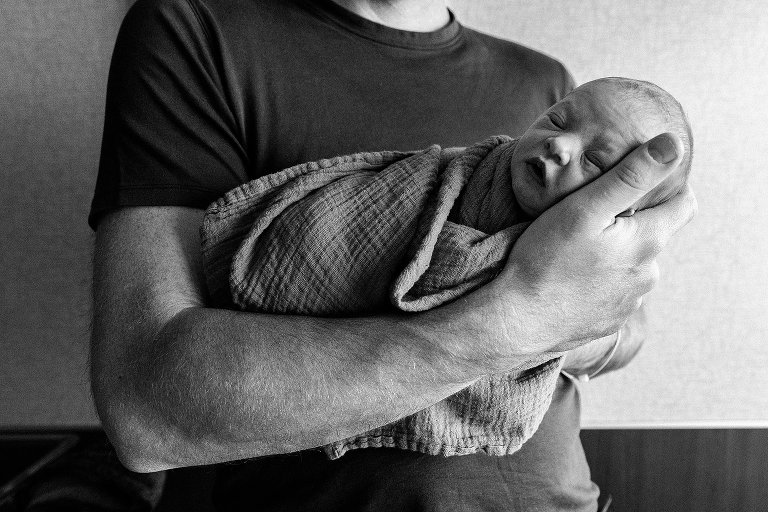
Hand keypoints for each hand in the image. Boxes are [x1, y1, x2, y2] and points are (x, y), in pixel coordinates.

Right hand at [476, 133, 695, 366]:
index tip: (638, 180)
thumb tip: (672, 144)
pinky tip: (572, 277)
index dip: (666, 186)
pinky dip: (601, 281)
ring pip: (633, 265)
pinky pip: (614, 292)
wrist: (518, 320)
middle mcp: (648, 274)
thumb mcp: (586, 207)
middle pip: (653, 235)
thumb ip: (632, 174)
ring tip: (578, 247)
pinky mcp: (610, 321)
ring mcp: (630, 302)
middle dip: (633, 221)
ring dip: (616, 253)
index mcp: (648, 241)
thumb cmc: (546, 259)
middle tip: (594, 213)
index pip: (684, 204)